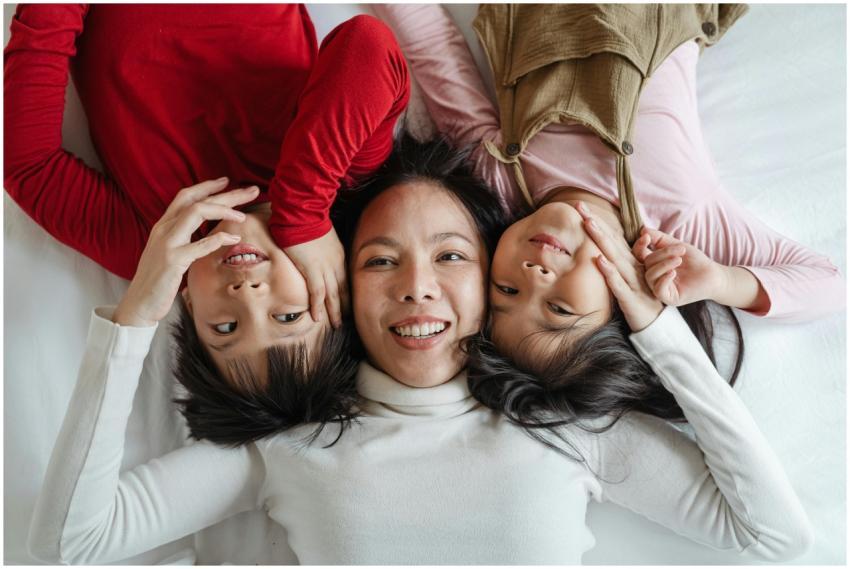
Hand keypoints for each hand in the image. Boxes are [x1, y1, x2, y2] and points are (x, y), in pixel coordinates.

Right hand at [113, 178, 259, 326]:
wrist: (139, 303)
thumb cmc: (158, 281)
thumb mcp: (169, 253)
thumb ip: (184, 239)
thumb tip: (206, 234)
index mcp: (163, 226)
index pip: (185, 196)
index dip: (207, 187)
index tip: (227, 181)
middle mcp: (164, 229)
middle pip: (197, 201)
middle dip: (226, 194)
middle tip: (251, 190)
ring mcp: (167, 244)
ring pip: (196, 213)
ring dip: (223, 210)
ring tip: (243, 214)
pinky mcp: (173, 261)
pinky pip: (198, 245)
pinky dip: (218, 238)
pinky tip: (234, 237)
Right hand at [283, 228, 347, 327]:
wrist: (302, 213)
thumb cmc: (309, 222)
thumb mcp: (324, 237)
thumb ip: (325, 250)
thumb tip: (319, 256)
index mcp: (340, 256)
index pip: (346, 280)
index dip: (347, 295)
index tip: (349, 307)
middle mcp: (335, 264)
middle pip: (343, 290)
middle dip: (344, 307)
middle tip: (344, 322)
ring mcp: (324, 267)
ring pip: (332, 295)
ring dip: (333, 312)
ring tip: (335, 325)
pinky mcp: (311, 268)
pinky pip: (317, 292)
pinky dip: (317, 306)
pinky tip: (317, 318)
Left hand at [575, 202, 663, 331]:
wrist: (658, 324)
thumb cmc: (643, 298)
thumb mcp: (632, 278)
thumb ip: (622, 262)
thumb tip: (604, 249)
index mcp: (630, 262)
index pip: (611, 237)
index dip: (597, 221)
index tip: (580, 206)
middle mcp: (631, 267)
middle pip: (610, 241)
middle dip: (595, 223)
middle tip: (579, 205)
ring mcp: (631, 280)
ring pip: (614, 257)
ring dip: (601, 240)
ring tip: (588, 224)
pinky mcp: (629, 297)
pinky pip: (617, 283)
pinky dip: (609, 271)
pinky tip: (599, 260)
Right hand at [631, 228, 722, 306]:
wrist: (712, 275)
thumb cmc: (695, 261)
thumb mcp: (676, 245)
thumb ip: (660, 238)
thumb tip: (643, 230)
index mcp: (653, 264)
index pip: (638, 255)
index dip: (639, 246)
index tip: (647, 237)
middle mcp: (654, 276)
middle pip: (647, 263)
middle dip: (662, 254)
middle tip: (681, 249)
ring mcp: (659, 288)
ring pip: (650, 275)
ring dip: (663, 265)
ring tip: (679, 259)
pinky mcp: (668, 298)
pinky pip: (658, 289)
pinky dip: (664, 279)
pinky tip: (674, 273)